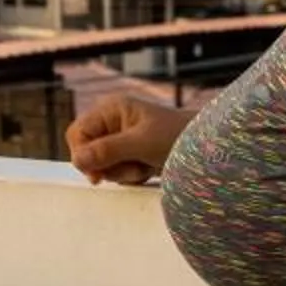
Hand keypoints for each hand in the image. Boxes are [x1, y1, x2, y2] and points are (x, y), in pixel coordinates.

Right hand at [65, 93, 183, 186]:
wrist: (207, 150)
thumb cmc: (177, 137)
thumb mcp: (141, 143)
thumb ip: (108, 150)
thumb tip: (77, 160)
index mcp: (111, 109)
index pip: (78, 133)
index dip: (82, 155)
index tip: (96, 177)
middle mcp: (112, 122)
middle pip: (87, 151)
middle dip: (107, 165)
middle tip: (131, 170)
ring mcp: (121, 139)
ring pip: (101, 165)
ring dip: (122, 172)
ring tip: (146, 167)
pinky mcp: (130, 155)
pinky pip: (116, 171)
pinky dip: (131, 176)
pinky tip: (149, 170)